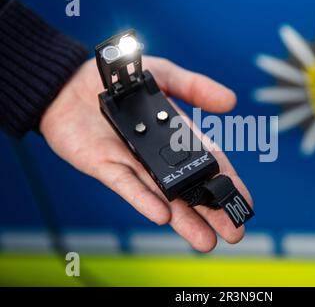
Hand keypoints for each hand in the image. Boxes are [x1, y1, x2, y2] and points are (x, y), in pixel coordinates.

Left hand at [40, 56, 252, 251]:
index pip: (207, 161)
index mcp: (175, 134)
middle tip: (234, 233)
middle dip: (212, 211)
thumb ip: (194, 87)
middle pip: (190, 187)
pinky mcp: (105, 167)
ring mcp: (133, 164)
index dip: (227, 182)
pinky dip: (144, 200)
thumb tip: (231, 101)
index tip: (244, 202)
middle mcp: (158, 155)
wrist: (70, 83)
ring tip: (206, 240)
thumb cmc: (119, 79)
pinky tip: (163, 216)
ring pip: (163, 195)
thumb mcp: (163, 74)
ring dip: (184, 219)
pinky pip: (127, 185)